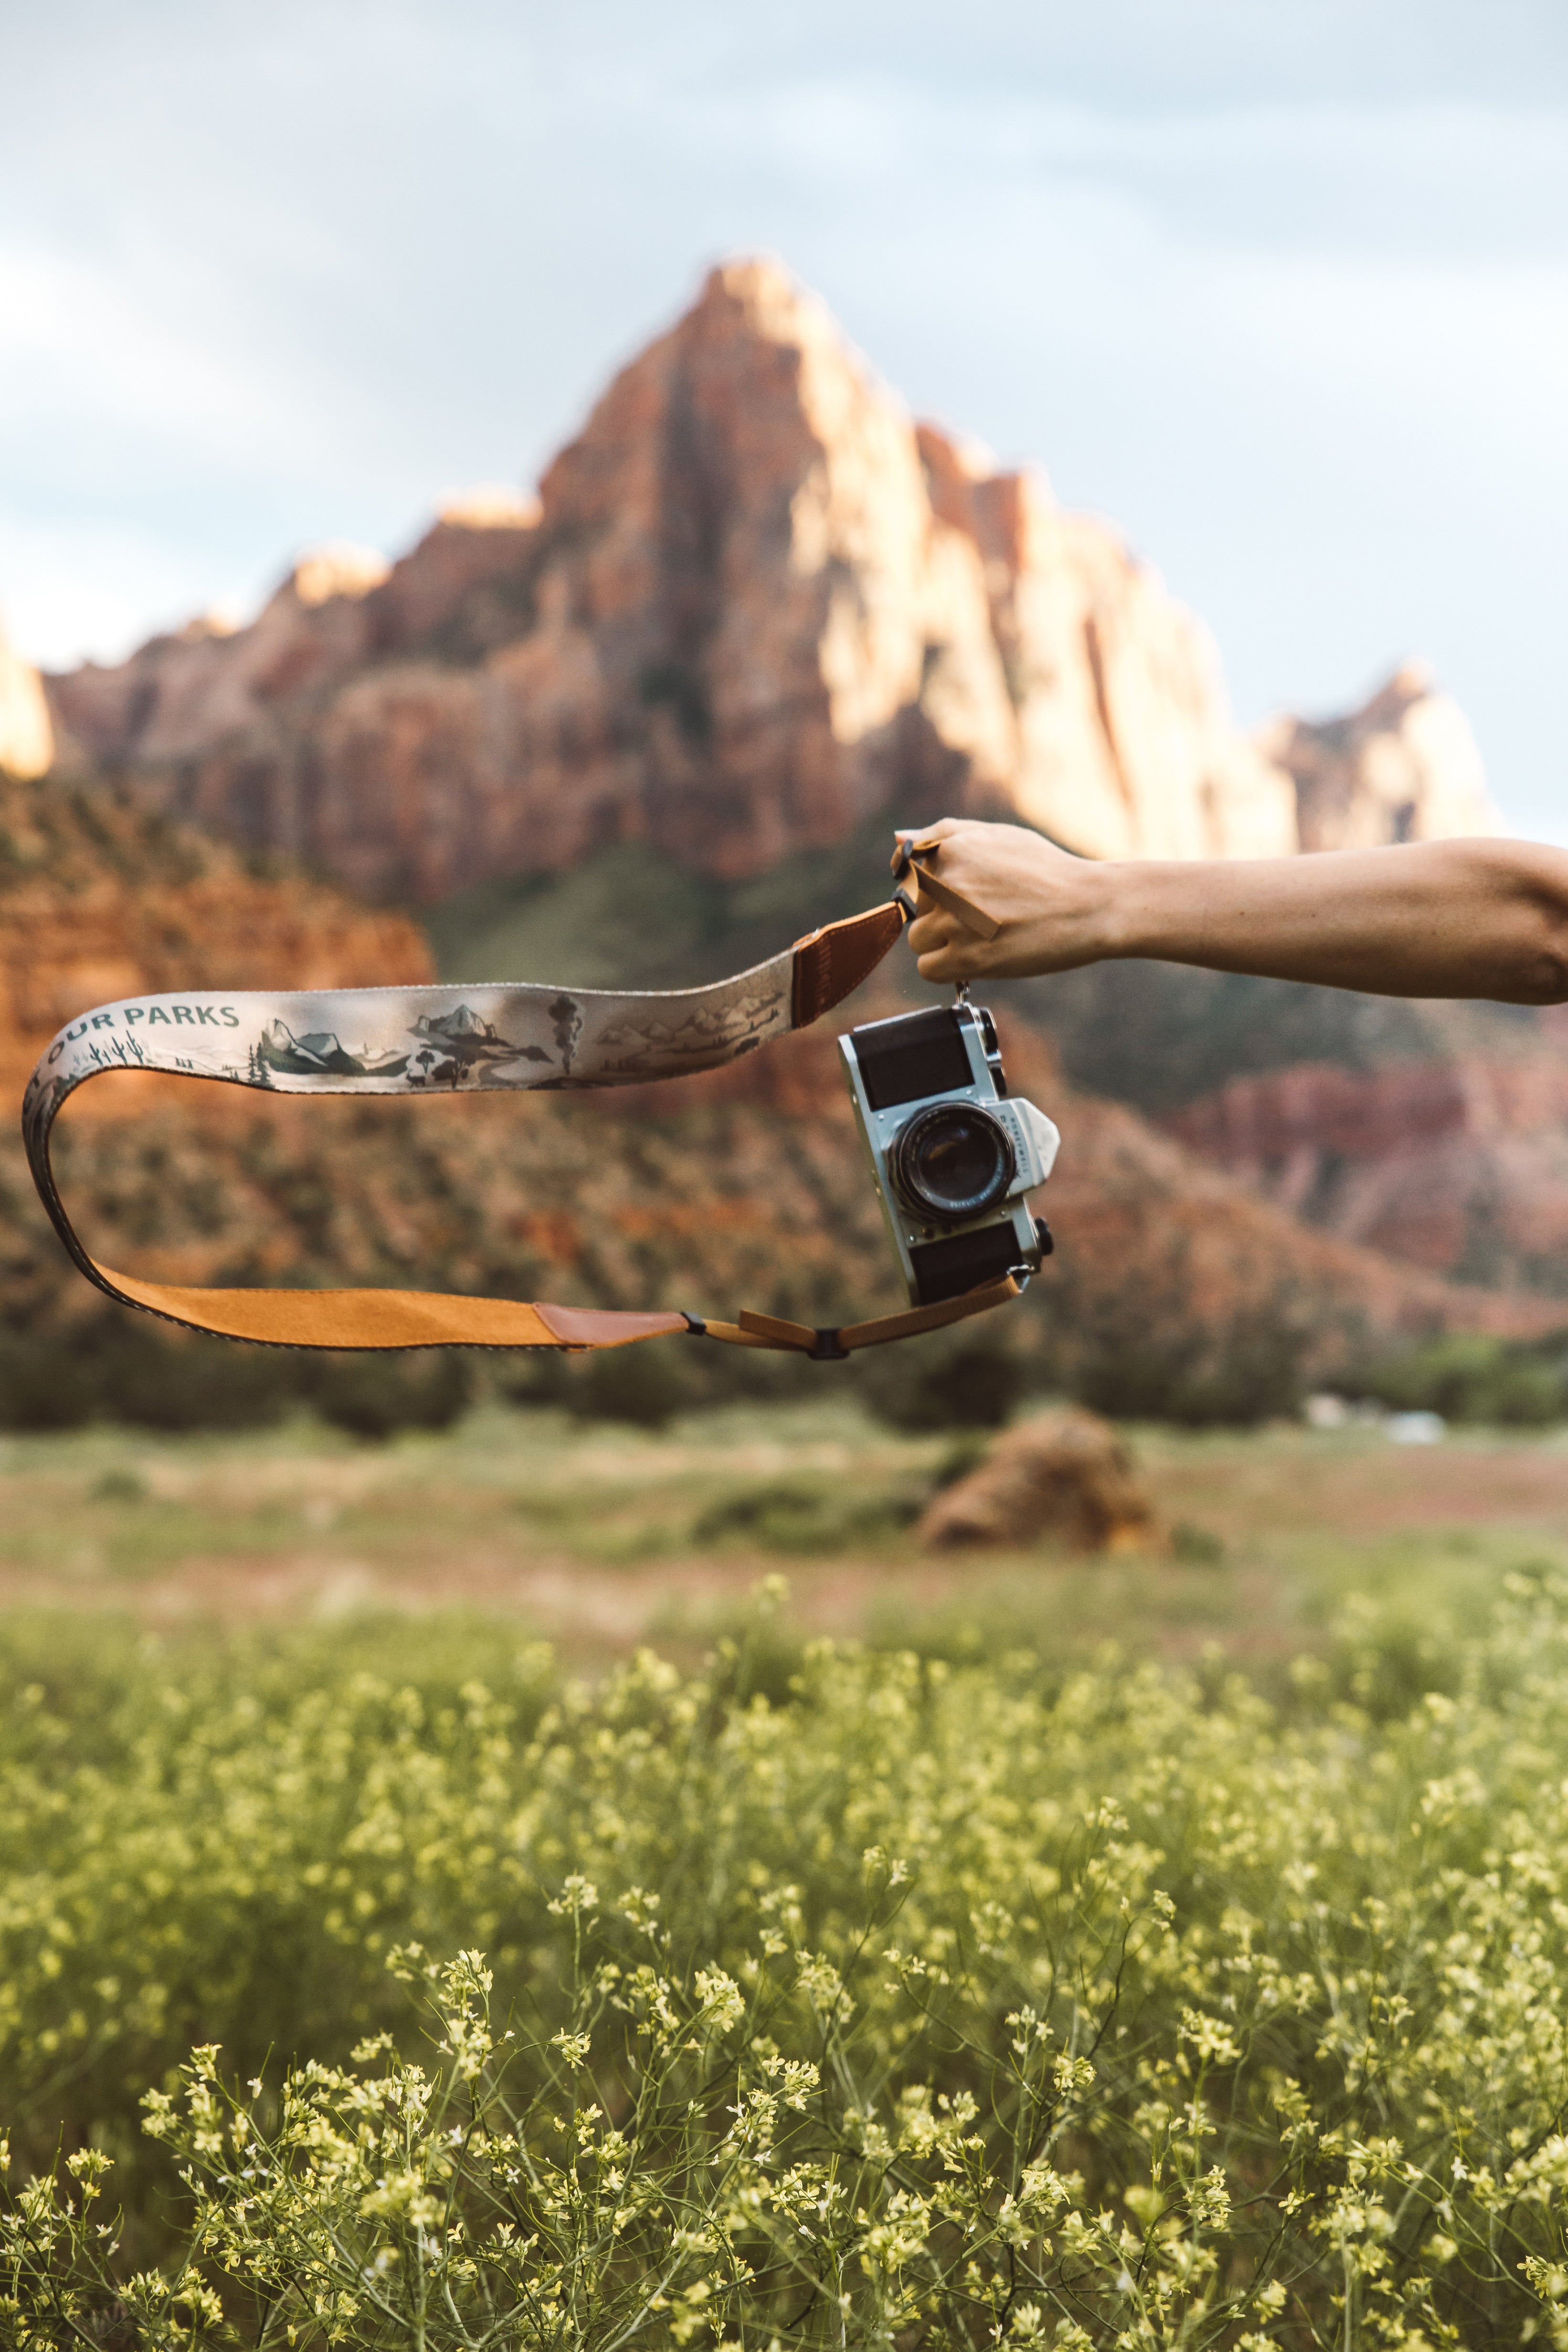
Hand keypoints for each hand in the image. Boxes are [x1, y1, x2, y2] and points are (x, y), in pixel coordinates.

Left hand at [895, 819, 1116, 983]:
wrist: (1088, 907)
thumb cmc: (1045, 871)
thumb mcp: (999, 836)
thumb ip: (946, 833)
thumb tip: (898, 839)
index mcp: (951, 849)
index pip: (909, 873)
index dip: (932, 887)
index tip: (956, 895)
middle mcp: (948, 883)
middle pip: (915, 908)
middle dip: (941, 913)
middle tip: (983, 915)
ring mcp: (955, 922)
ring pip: (918, 940)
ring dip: (942, 943)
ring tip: (983, 936)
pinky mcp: (966, 958)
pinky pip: (927, 968)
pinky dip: (946, 968)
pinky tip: (977, 957)